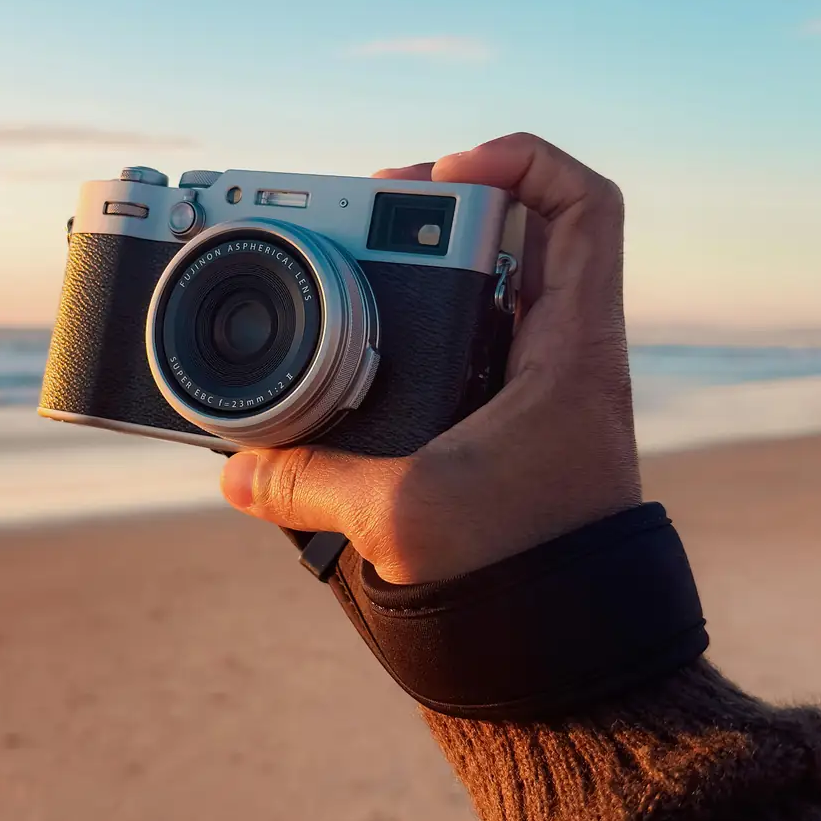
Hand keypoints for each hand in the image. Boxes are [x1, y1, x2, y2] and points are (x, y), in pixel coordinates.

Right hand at [219, 134, 641, 582]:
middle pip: (510, 231)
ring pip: (476, 291)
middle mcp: (556, 356)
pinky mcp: (498, 433)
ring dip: (412, 272)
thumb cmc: (528, 584)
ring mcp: (528, 393)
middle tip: (356, 217)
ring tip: (338, 267)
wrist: (568, 660)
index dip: (518, 160)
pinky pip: (451, 354)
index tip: (441, 172)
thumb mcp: (406, 520)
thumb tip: (238, 471)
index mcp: (568, 349)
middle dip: (431, 208)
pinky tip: (344, 358)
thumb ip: (311, 485)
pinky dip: (400, 340)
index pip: (581, 206)